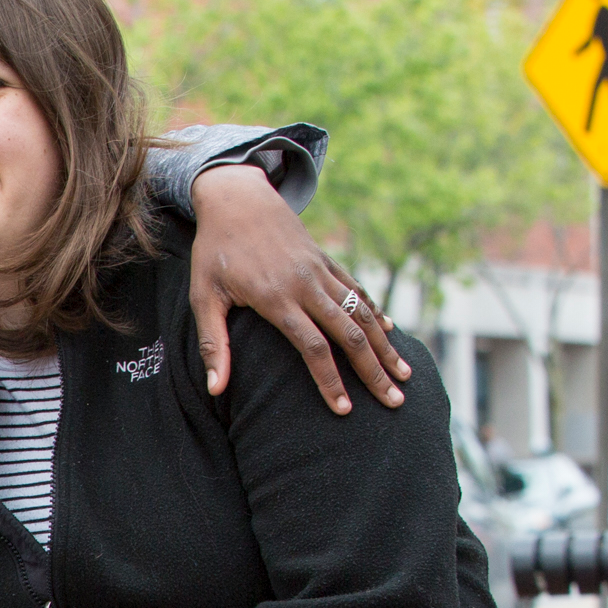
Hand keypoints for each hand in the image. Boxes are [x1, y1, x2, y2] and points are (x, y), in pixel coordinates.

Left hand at [189, 164, 411, 414]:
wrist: (237, 197)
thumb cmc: (214, 252)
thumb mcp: (203, 297)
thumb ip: (213, 344)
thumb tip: (215, 390)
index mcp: (277, 298)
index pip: (313, 348)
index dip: (330, 381)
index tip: (344, 410)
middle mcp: (306, 285)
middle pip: (350, 334)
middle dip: (373, 371)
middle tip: (395, 402)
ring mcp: (321, 271)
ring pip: (363, 313)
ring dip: (385, 346)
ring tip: (405, 375)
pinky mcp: (326, 261)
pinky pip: (357, 291)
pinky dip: (376, 313)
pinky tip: (390, 333)